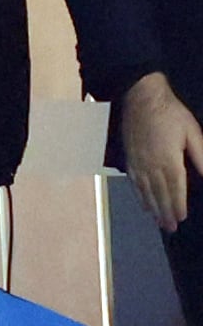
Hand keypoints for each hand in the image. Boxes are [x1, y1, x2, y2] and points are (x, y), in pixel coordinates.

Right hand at [123, 73, 202, 231]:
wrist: (141, 97)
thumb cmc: (171, 114)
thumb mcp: (193, 133)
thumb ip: (201, 156)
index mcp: (169, 159)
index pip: (175, 188)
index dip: (179, 205)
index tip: (182, 218)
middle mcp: (151, 164)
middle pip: (159, 193)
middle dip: (165, 211)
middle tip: (170, 228)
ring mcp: (138, 162)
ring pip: (145, 190)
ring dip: (153, 207)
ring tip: (158, 221)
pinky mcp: (129, 157)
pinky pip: (134, 181)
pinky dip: (139, 195)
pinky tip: (143, 203)